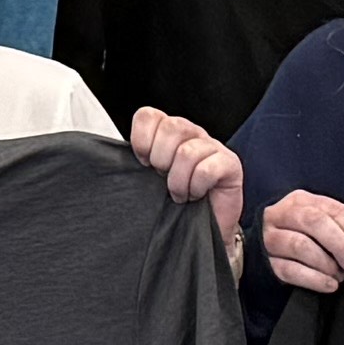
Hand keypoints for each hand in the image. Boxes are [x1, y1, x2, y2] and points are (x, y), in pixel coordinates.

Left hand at [126, 106, 246, 261]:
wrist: (203, 229)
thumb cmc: (174, 202)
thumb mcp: (149, 179)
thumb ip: (138, 162)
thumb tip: (112, 158)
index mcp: (168, 133)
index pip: (148, 115)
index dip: (141, 140)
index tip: (143, 163)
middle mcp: (191, 134)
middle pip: (172, 126)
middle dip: (161, 159)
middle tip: (162, 179)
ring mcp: (213, 147)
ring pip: (188, 151)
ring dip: (178, 180)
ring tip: (178, 194)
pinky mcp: (230, 164)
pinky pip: (208, 168)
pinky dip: (196, 186)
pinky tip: (195, 195)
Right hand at [260, 190, 343, 297]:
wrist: (262, 251)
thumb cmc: (301, 235)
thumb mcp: (318, 222)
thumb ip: (338, 227)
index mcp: (300, 200)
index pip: (334, 210)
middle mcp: (281, 214)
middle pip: (314, 222)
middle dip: (340, 245)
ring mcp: (270, 238)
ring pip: (301, 245)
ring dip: (327, 263)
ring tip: (339, 276)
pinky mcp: (266, 262)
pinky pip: (290, 270)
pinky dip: (314, 279)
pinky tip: (329, 285)